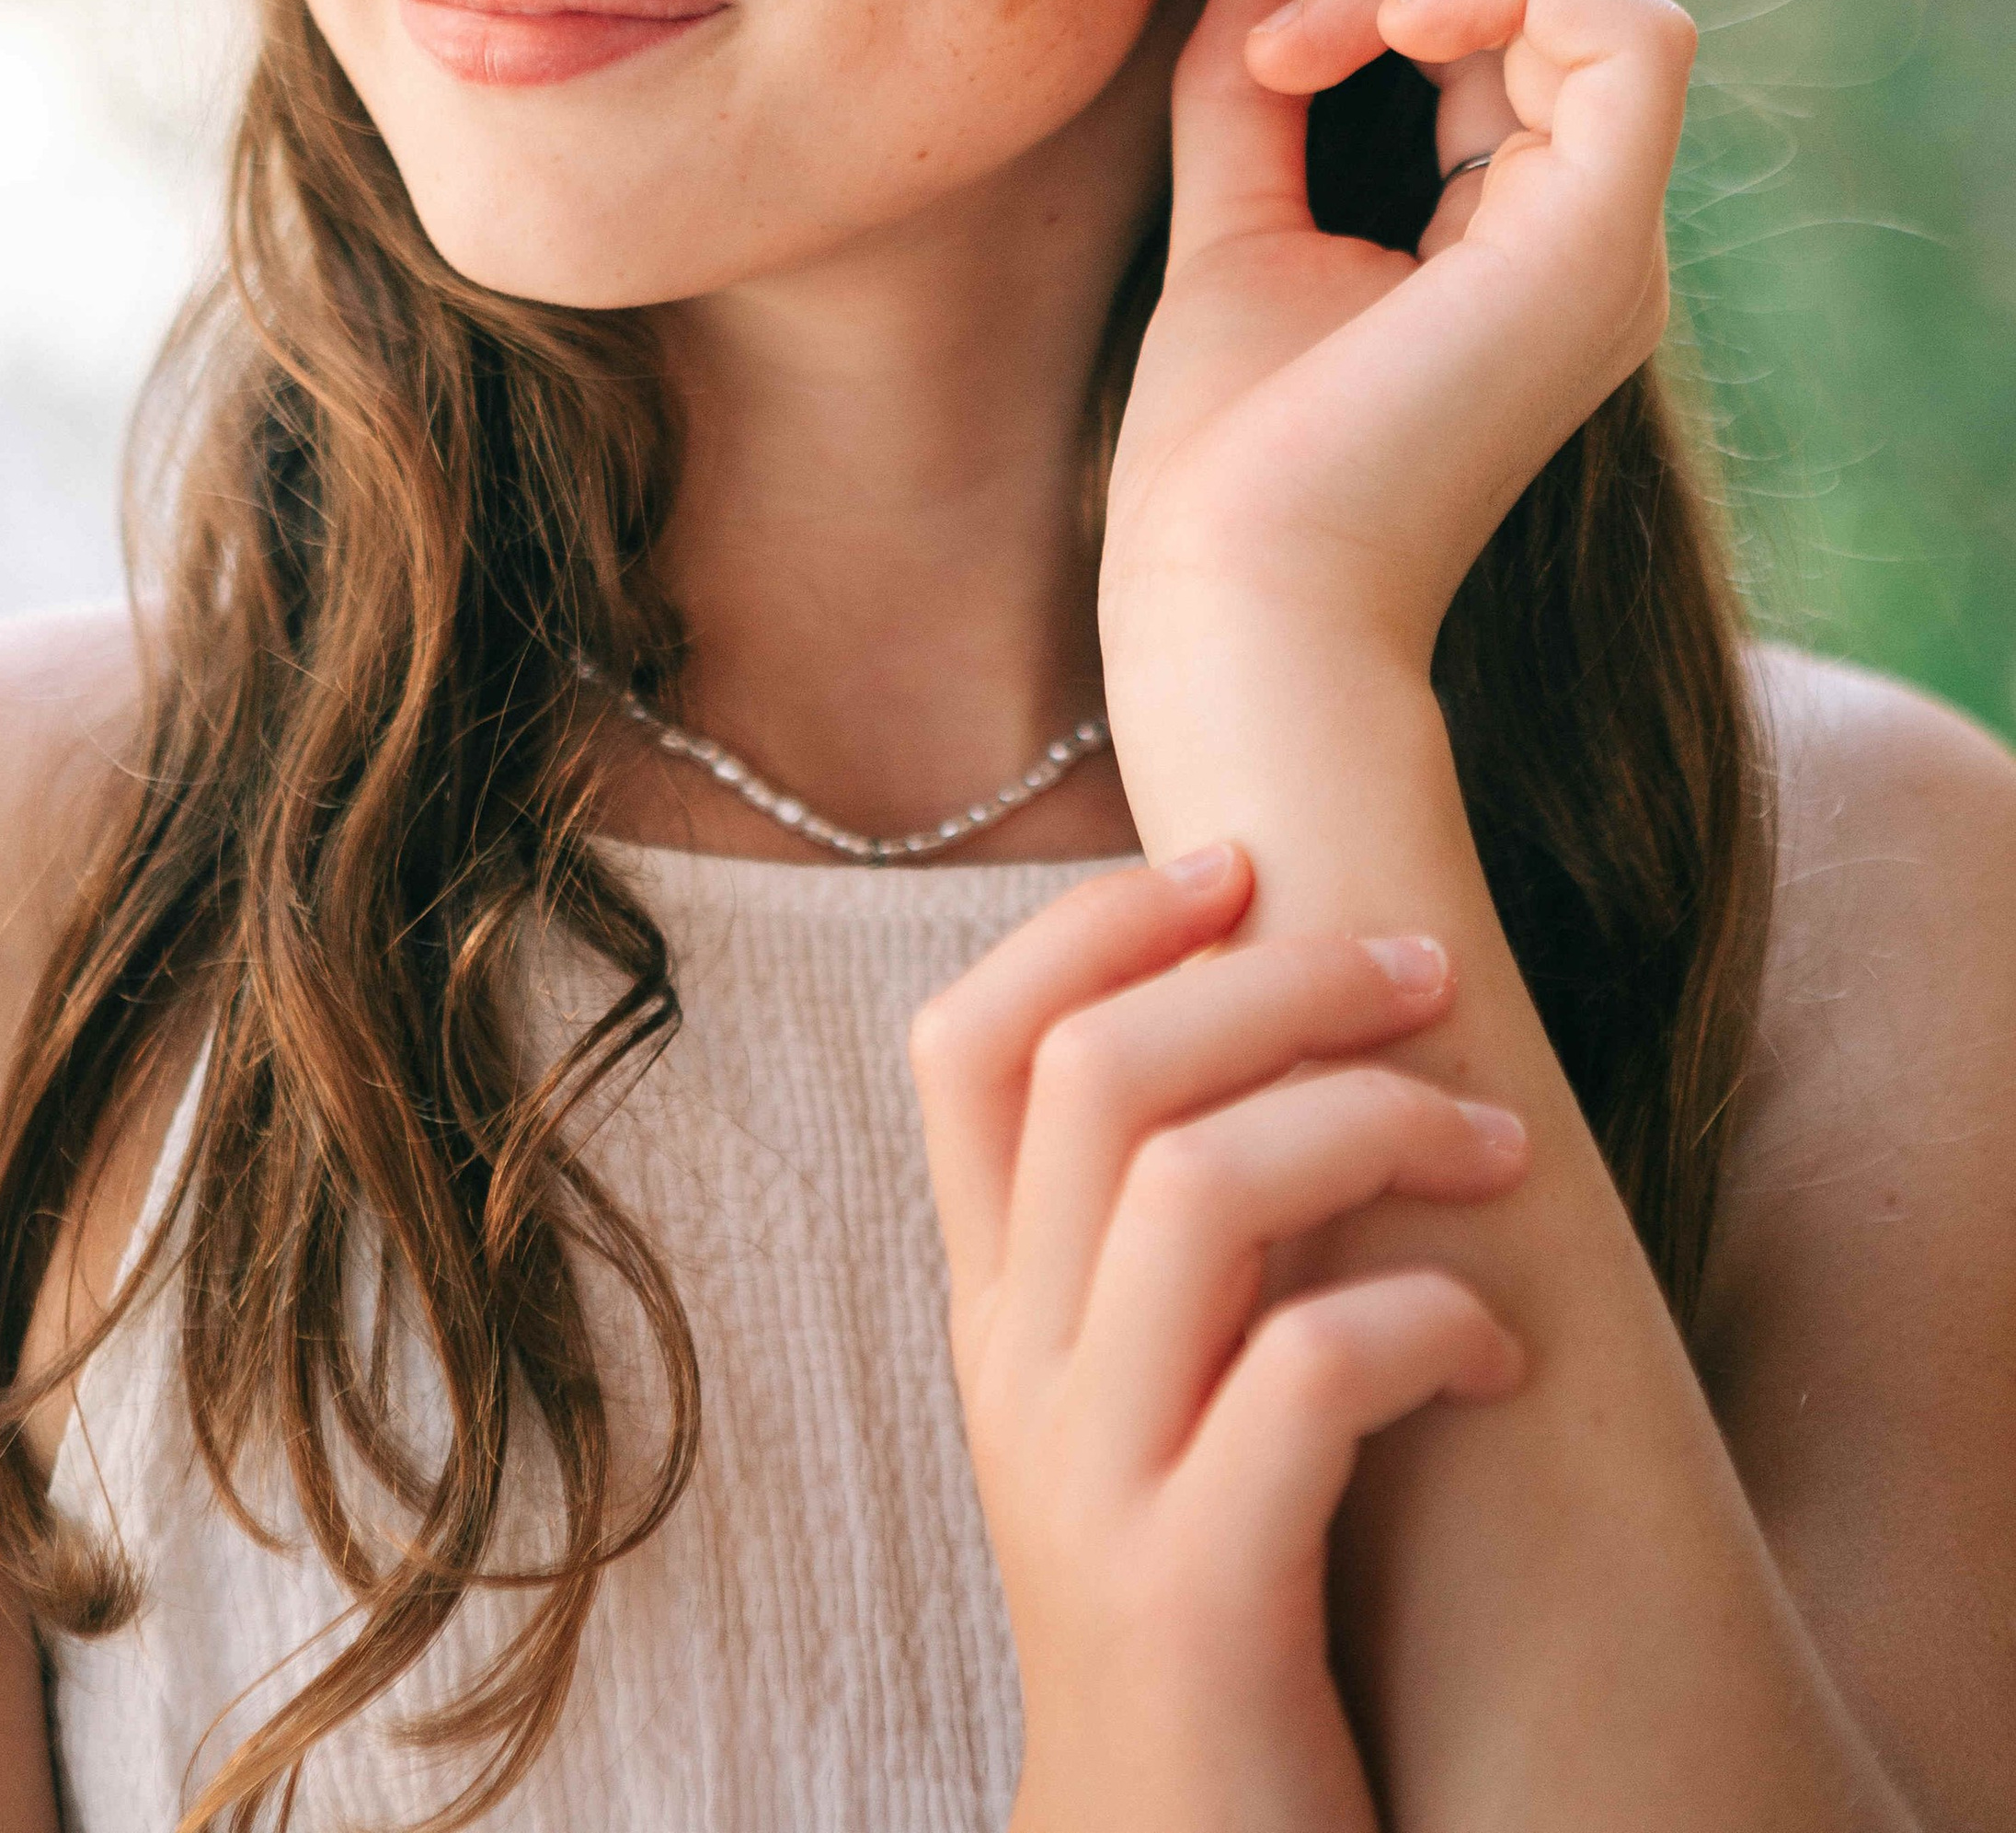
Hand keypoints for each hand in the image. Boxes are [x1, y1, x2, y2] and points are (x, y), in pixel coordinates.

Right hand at [911, 849, 1528, 1832]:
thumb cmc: (1203, 1599)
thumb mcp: (1137, 1400)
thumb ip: (1159, 1241)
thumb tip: (1274, 1025)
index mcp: (992, 1313)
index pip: (966, 1042)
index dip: (1096, 919)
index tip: (1241, 868)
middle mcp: (1012, 1376)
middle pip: (1102, 1072)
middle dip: (1281, 979)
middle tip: (1428, 970)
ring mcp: (1092, 1485)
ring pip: (1196, 1187)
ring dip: (1374, 1122)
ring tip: (1500, 1146)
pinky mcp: (1200, 1598)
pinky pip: (1309, 1375)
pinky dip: (1430, 1321)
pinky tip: (1499, 1351)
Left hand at [1100, 0, 1694, 672]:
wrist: (1236, 608)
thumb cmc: (1227, 466)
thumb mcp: (1235, 222)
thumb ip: (1252, 88)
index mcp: (1523, 241)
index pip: (1524, 32)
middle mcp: (1591, 240)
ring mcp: (1608, 244)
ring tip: (1296, 17)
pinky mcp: (1595, 245)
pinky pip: (1630, 34)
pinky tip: (1369, 24)